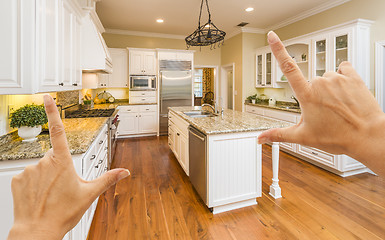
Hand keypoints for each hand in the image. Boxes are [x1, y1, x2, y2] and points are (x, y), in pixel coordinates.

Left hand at [8, 95, 129, 239]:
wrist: (37, 230)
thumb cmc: (62, 213)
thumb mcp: (89, 194)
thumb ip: (108, 179)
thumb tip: (124, 172)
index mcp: (62, 162)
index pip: (58, 131)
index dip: (53, 112)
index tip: (47, 98)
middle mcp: (44, 162)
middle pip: (54, 157)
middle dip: (59, 167)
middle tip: (63, 187)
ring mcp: (29, 171)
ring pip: (41, 167)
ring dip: (46, 177)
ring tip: (51, 194)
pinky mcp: (17, 180)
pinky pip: (28, 176)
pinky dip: (34, 184)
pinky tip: (38, 196)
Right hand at [258, 31, 384, 176]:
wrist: (367, 136)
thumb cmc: (338, 137)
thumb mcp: (303, 137)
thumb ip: (278, 134)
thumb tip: (260, 138)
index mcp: (306, 95)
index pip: (287, 67)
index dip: (278, 50)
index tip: (272, 36)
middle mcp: (321, 82)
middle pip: (311, 82)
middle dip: (314, 95)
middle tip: (322, 112)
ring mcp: (337, 78)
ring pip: (327, 78)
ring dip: (329, 89)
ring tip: (336, 107)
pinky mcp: (353, 77)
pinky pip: (344, 69)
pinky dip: (343, 78)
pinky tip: (346, 92)